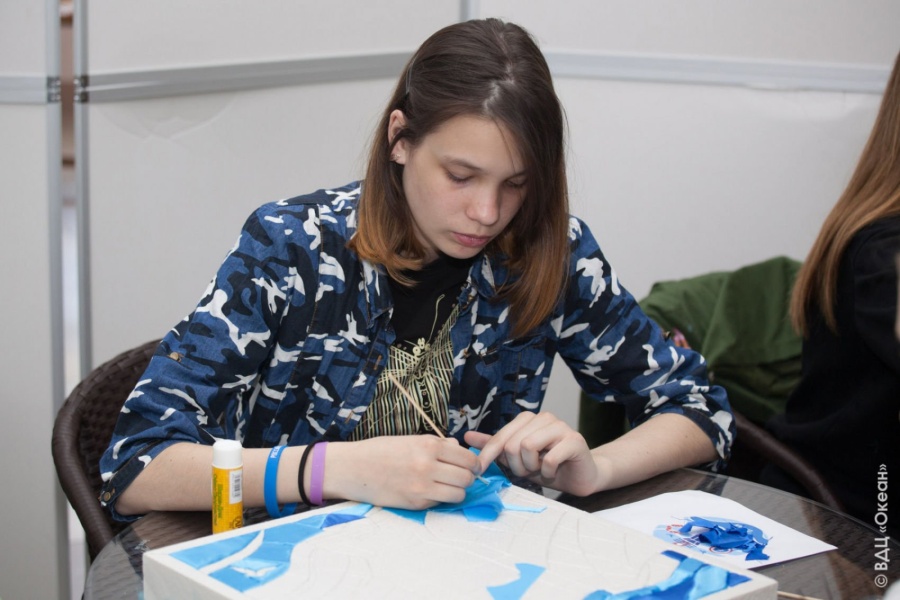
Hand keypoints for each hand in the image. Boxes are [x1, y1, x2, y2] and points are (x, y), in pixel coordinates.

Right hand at [325, 435, 480, 509]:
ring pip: (459, 494)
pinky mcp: (415, 504)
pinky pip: (440, 503)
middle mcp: (428, 466)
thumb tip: (459, 450)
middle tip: (459, 477)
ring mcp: (422, 487)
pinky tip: (428, 492)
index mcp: (429, 446)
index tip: (471, 466)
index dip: (473, 464)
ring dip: (456, 491)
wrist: (353, 468)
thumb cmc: (380, 451)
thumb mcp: (410, 440)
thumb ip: (437, 445)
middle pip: (467, 478)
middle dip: (467, 478)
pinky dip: (439, 499)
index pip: (468, 459)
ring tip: (446, 486)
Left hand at [464, 412, 604, 495]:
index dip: (488, 455)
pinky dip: (547, 472)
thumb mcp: (516, 458)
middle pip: (512, 444)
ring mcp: (561, 426)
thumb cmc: (547, 466)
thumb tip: (467, 437)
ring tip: (540, 469)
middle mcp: (544, 418)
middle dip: (516, 466)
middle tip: (527, 471)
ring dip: (531, 468)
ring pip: (528, 448)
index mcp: (528, 419)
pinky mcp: (575, 440)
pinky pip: (549, 460)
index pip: (501, 436)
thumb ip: (494, 446)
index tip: (479, 470)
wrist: (580, 476)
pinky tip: (553, 471)